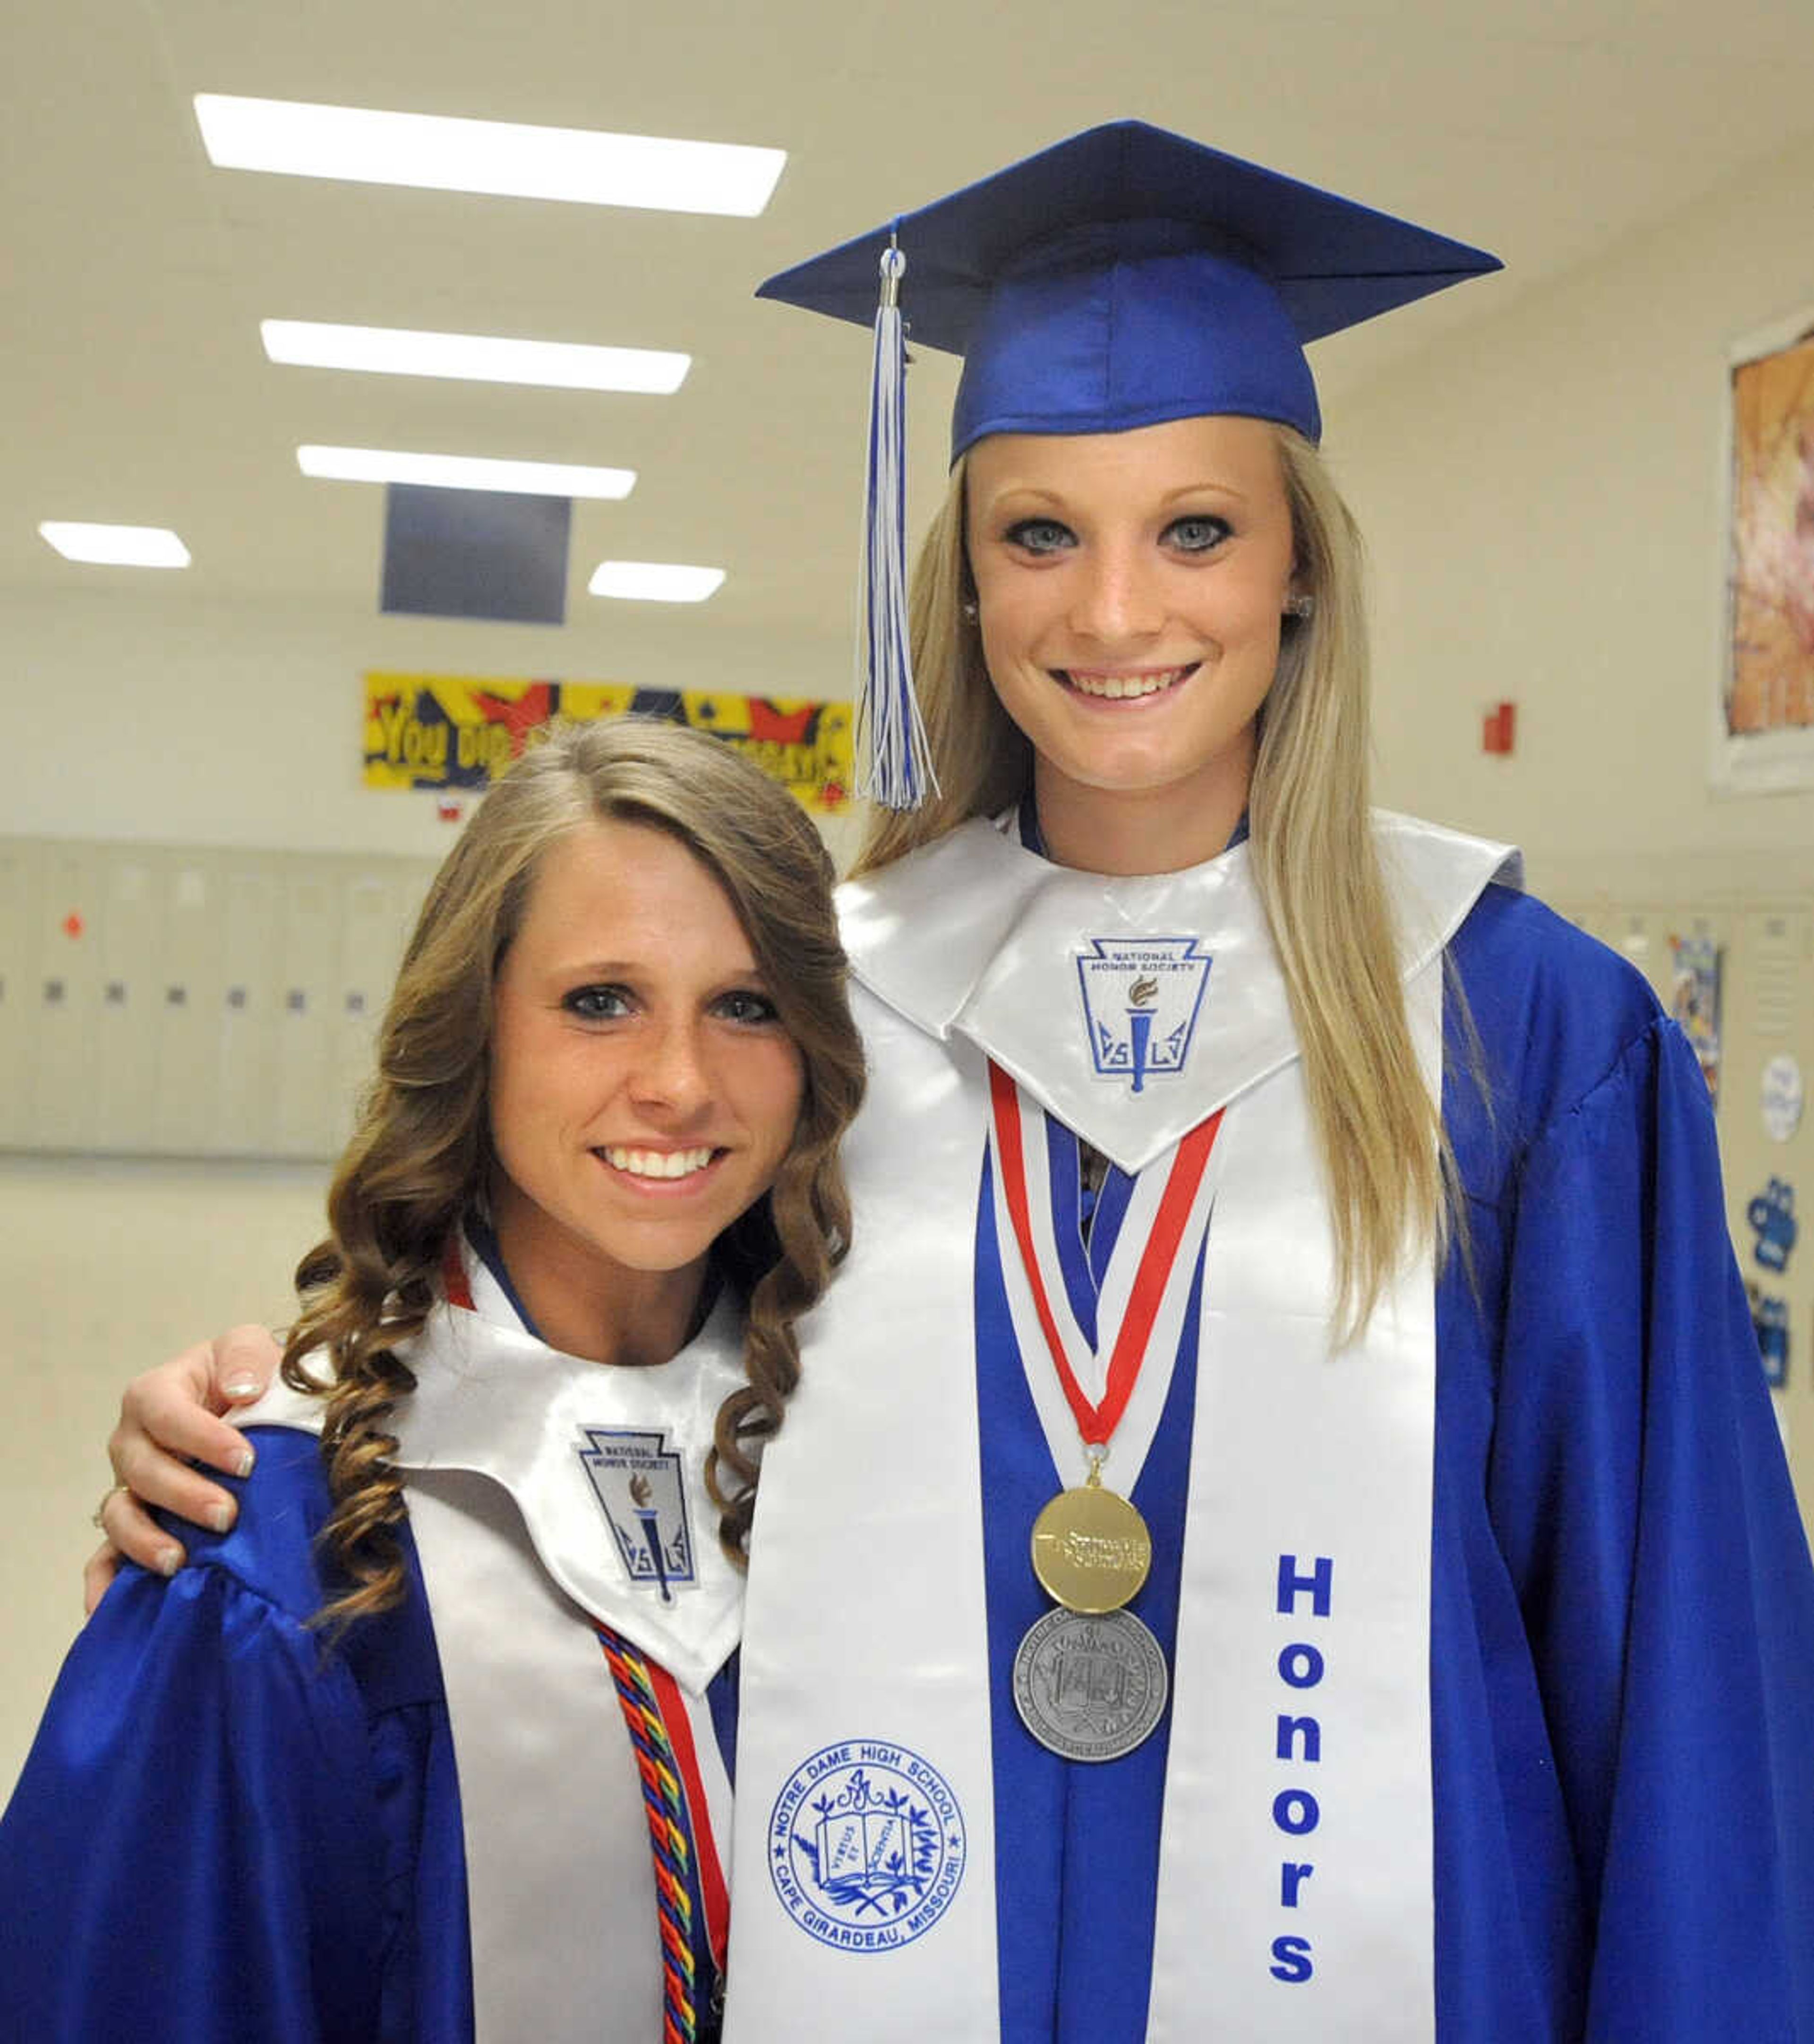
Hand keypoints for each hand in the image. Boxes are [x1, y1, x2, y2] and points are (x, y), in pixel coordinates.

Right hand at [83, 1326, 281, 1613]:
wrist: (250, 1408)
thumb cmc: (246, 1376)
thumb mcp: (248, 1347)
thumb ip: (245, 1357)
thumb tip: (240, 1391)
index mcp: (156, 1394)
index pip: (166, 1414)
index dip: (201, 1439)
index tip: (246, 1461)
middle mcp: (133, 1443)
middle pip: (141, 1471)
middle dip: (183, 1496)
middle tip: (227, 1516)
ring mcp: (129, 1488)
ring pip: (120, 1516)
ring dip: (145, 1541)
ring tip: (180, 1561)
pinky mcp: (136, 1527)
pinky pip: (105, 1559)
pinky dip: (105, 1585)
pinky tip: (114, 1609)